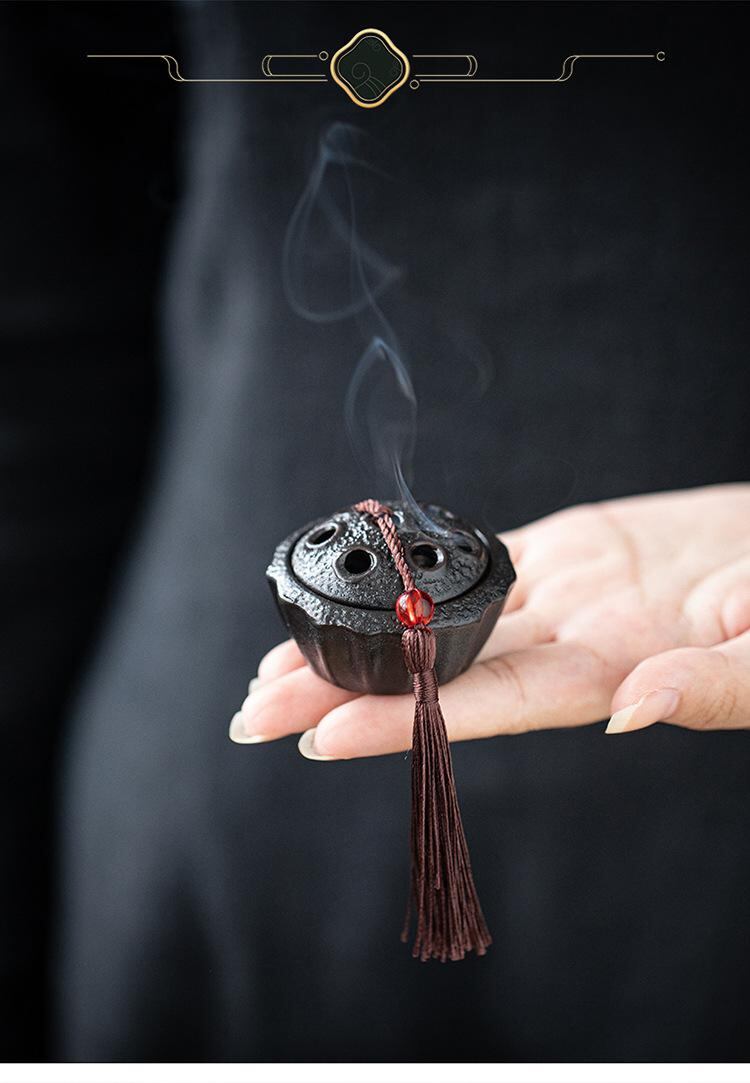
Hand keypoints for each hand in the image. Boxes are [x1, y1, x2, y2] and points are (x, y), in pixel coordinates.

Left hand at [230, 484, 749, 757]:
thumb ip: (709, 684)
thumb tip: (631, 710)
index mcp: (613, 675)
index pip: (489, 707)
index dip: (406, 723)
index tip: (321, 734)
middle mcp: (568, 646)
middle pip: (439, 677)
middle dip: (344, 692)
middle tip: (252, 710)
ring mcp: (561, 597)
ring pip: (440, 623)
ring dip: (359, 641)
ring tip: (274, 666)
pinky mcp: (564, 550)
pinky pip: (474, 564)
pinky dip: (412, 575)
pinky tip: (357, 586)